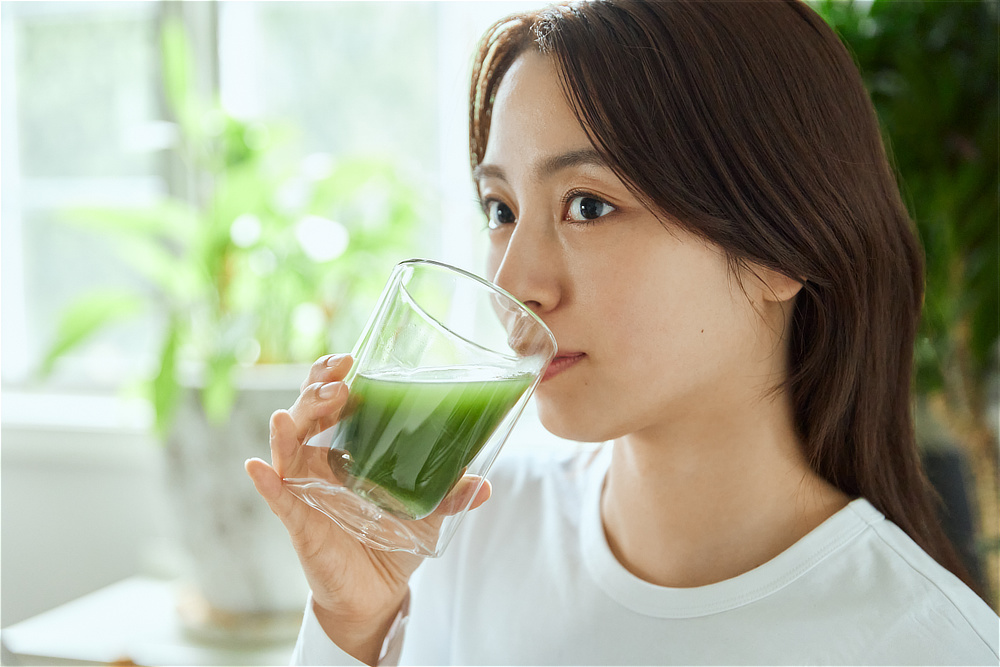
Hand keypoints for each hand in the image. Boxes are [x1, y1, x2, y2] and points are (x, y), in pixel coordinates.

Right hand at [245, 354, 489, 663]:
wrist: (379, 593)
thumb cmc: (396, 541)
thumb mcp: (430, 513)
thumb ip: (453, 495)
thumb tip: (486, 486)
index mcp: (349, 450)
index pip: (333, 402)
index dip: (334, 377)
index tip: (351, 359)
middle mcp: (322, 463)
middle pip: (307, 413)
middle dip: (316, 390)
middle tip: (338, 381)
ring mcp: (306, 490)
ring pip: (288, 448)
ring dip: (291, 425)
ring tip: (298, 411)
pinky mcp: (300, 522)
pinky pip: (278, 500)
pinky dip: (267, 483)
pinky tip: (258, 467)